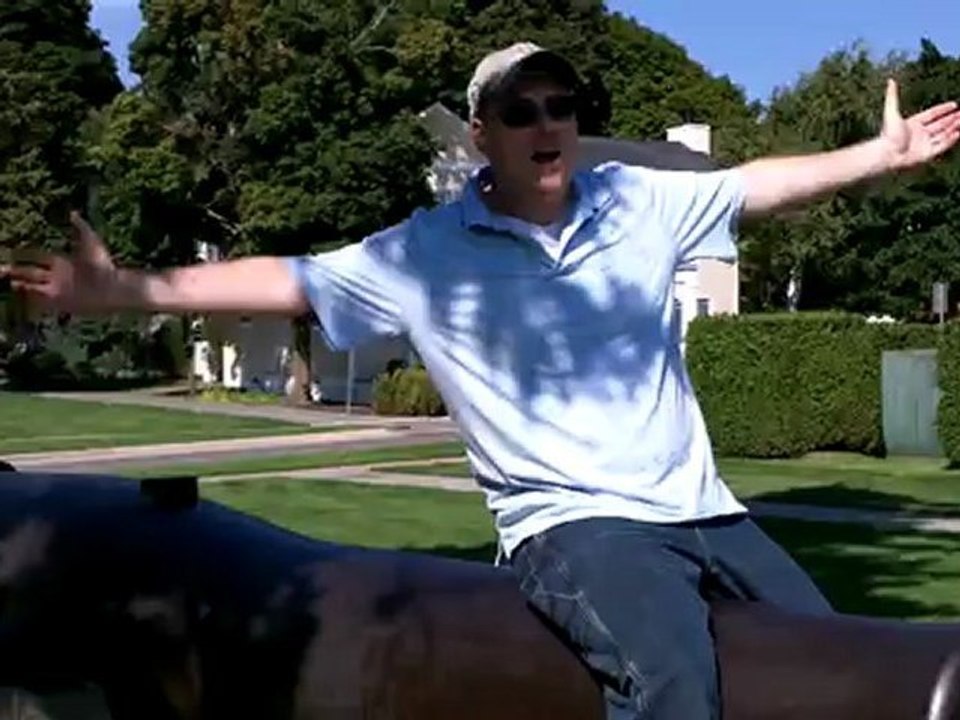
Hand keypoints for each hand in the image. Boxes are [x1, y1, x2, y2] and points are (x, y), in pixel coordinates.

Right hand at [0, 211, 117, 313]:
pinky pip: (42, 303)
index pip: (37, 257)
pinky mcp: (62, 304)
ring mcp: (59, 291)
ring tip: (7, 282)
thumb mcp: (91, 242)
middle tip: (0, 268)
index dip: (24, 255)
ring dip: (21, 286)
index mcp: (63, 262)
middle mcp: (58, 277)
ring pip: (33, 288)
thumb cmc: (103, 264)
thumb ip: (81, 227)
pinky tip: (19, 295)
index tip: (9, 252)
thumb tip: (73, 213)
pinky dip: (30, 300)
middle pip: (31, 273)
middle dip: (15, 270)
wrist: (113, 287)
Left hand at [881, 78, 959, 170]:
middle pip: (939, 125)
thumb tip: (890, 80)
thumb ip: (892, 97)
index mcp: (913, 124)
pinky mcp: (926, 155)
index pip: (931, 114)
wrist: (886, 154)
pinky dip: (950, 140)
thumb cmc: (888, 135)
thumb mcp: (891, 113)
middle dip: (952, 119)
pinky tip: (958, 133)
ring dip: (953, 128)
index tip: (954, 105)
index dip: (942, 110)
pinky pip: (941, 146)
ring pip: (942, 135)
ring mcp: (923, 145)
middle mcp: (919, 134)